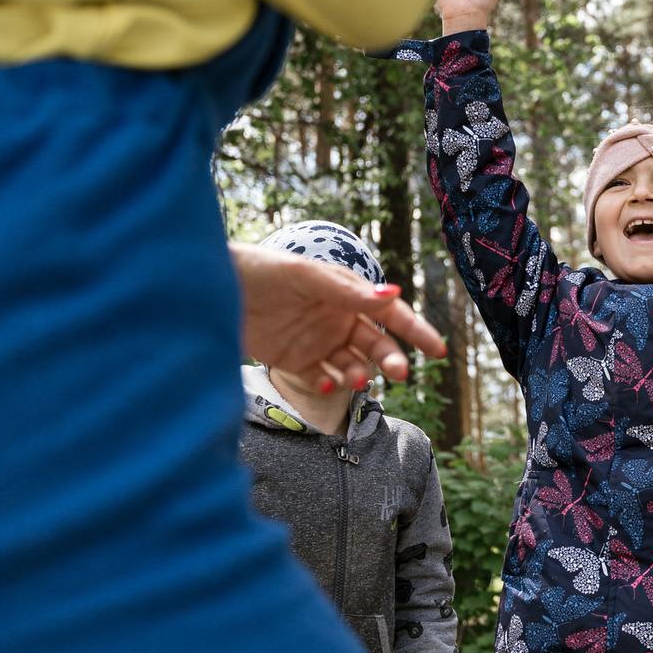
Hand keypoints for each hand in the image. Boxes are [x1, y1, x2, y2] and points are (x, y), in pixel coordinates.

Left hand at [232, 245, 444, 390]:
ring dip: (359, 373)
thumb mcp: (307, 277)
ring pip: (353, 365)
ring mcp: (317, 342)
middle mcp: (337, 320)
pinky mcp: (294, 361)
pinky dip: (326, 382)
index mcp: (347, 295)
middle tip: (398, 372)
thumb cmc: (263, 270)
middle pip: (376, 345)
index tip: (438, 350)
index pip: (389, 315)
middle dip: (391, 358)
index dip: (416, 331)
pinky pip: (320, 378)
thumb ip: (348, 291)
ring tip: (356, 377)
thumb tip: (393, 295)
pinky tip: (323, 379)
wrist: (214, 288)